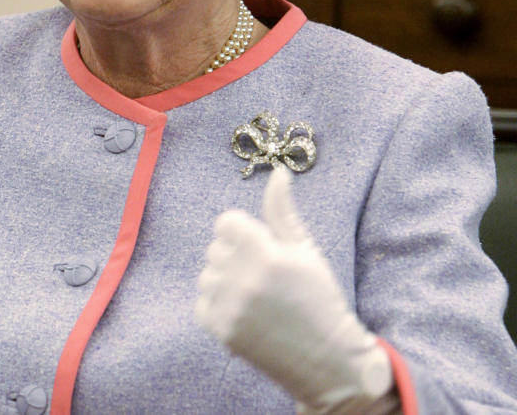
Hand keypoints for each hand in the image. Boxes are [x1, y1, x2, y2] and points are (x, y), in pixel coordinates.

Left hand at [195, 166, 392, 413]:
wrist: (328, 358)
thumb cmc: (319, 297)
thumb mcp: (305, 250)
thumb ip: (282, 211)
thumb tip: (277, 173)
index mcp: (264, 254)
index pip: (226, 223)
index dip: (245, 233)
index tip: (263, 249)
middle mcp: (243, 279)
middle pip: (216, 247)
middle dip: (237, 256)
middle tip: (266, 278)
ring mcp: (229, 307)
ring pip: (207, 275)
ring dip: (226, 281)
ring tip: (257, 297)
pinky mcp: (221, 331)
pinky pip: (202, 302)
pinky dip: (218, 306)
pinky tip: (246, 313)